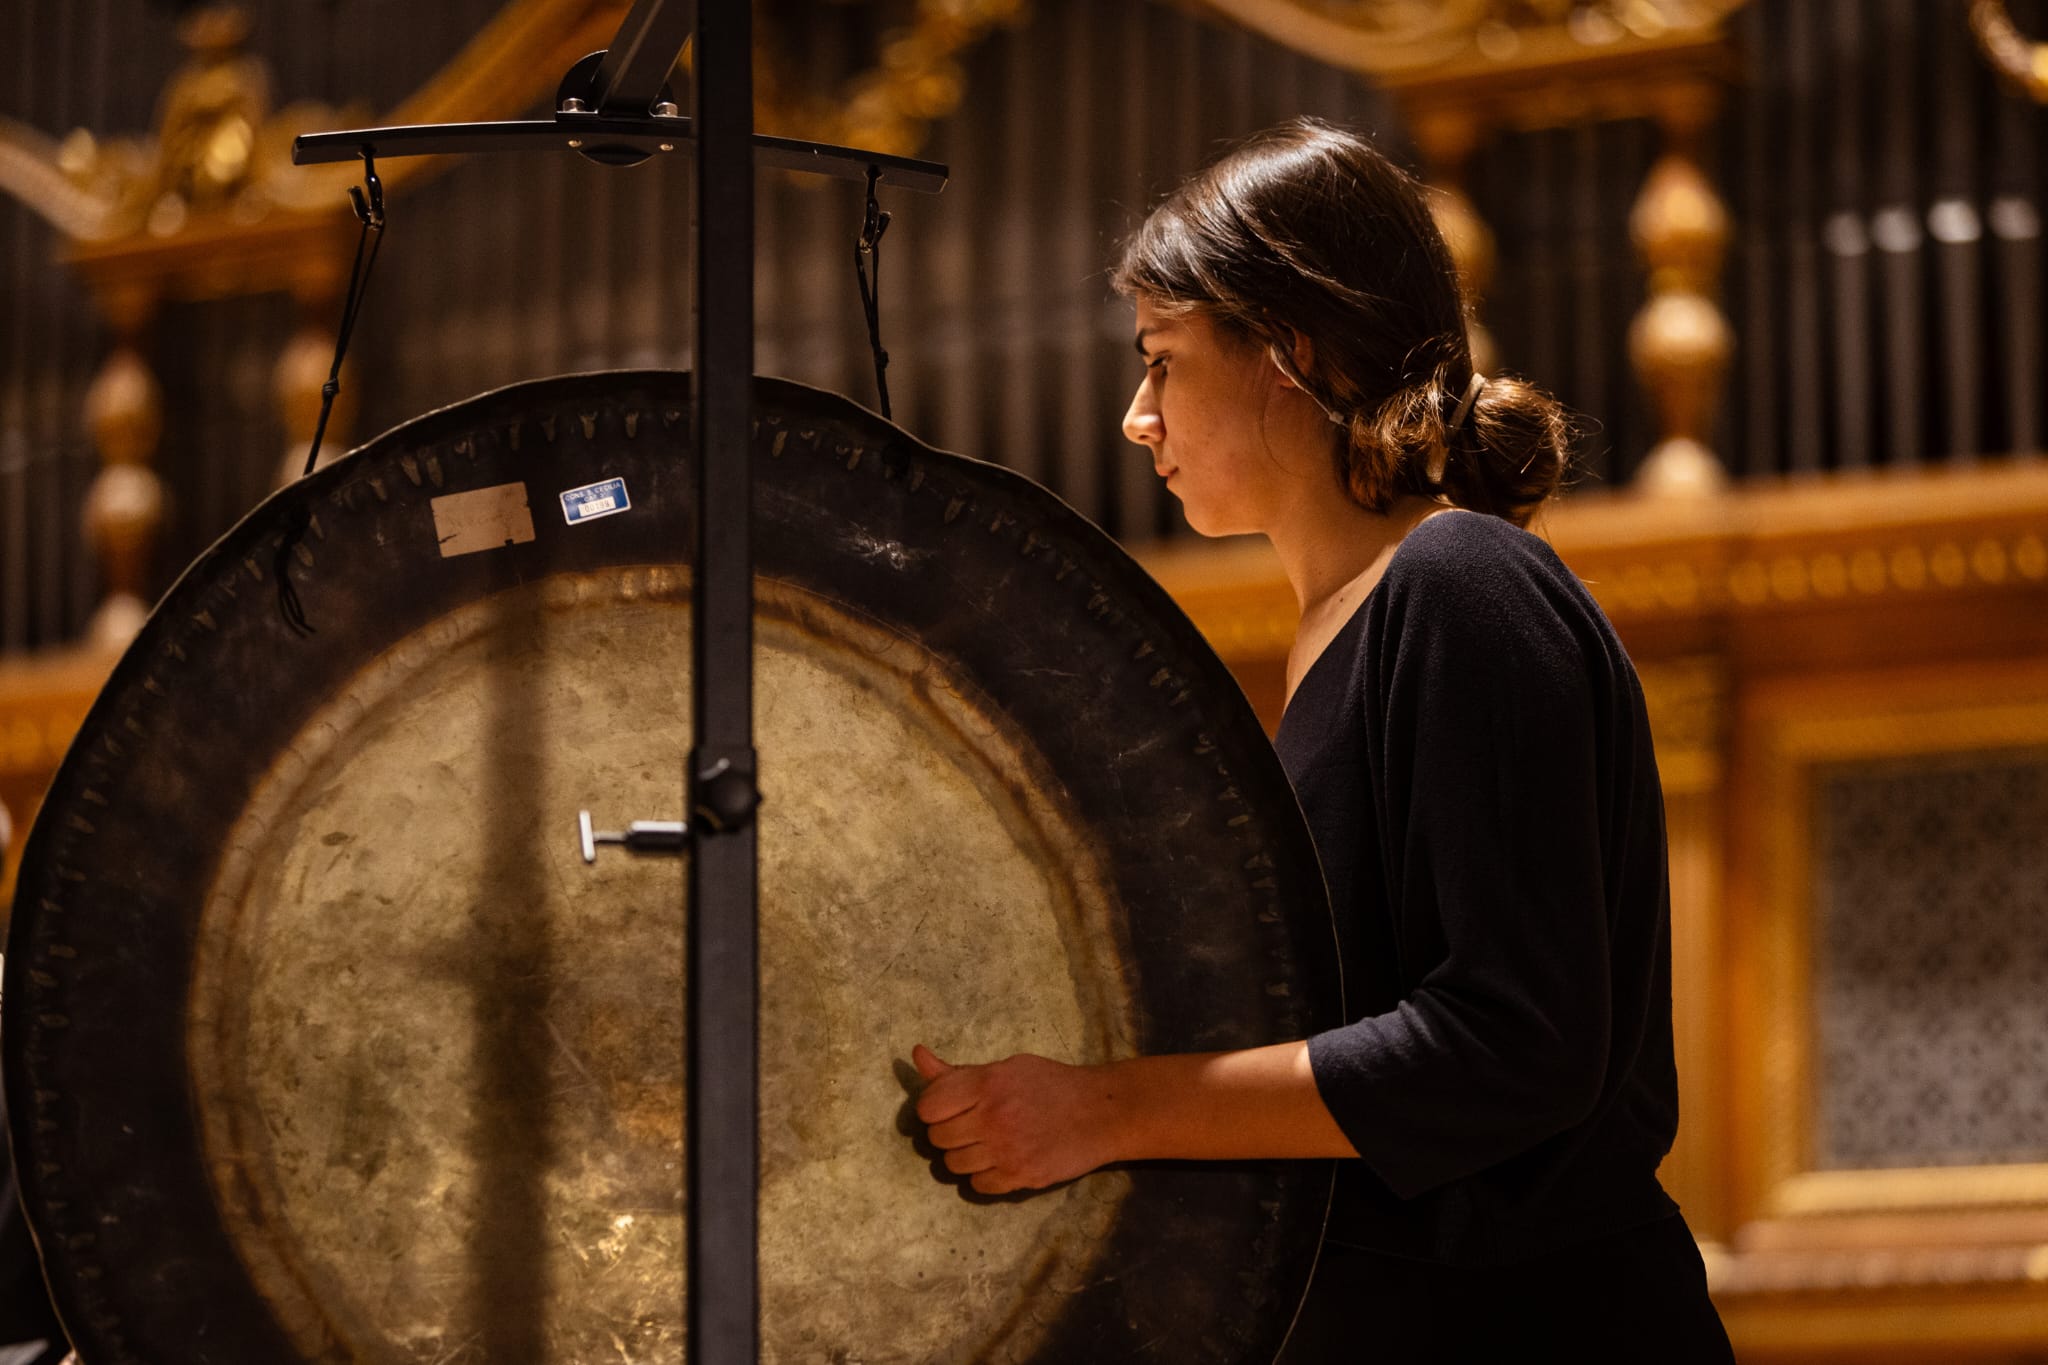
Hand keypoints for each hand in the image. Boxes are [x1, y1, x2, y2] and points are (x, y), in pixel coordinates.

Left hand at [911, 1044, 1117, 1195]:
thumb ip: (959, 1071)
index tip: (948, 1109)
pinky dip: (984, 1176)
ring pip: (954, 1165)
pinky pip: (978, 1186)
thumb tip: (917, 1055)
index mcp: (987, 1084)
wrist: (1101, 1112)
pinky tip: (1000, 1161)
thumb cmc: (1051, 1084)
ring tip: (985, 1144)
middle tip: (969, 1127)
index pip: (929, 1106)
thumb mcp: (1007, 1068)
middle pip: (938, 1138)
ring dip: (964, 1156)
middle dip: (948, 1133)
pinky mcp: (1020, 1176)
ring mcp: (1006, 1150)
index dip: (933, 1108)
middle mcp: (993, 1117)